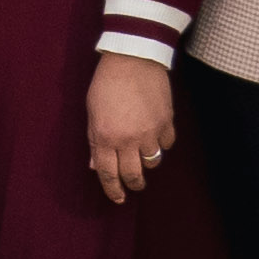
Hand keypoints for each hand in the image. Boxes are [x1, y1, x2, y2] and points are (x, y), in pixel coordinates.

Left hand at [83, 50, 174, 203]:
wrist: (133, 59)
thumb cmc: (106, 83)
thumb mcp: (92, 112)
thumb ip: (95, 141)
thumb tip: (95, 165)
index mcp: (105, 137)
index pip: (108, 173)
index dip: (112, 190)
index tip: (117, 198)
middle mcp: (128, 139)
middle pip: (134, 175)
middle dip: (133, 184)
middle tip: (133, 185)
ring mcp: (150, 131)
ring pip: (153, 162)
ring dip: (147, 163)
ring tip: (142, 156)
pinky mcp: (166, 122)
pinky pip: (167, 143)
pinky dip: (161, 143)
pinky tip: (155, 136)